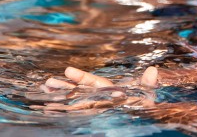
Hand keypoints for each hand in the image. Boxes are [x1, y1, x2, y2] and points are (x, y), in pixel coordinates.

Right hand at [34, 66, 158, 111]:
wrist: (140, 126)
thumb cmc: (145, 111)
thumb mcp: (147, 99)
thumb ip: (147, 87)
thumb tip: (153, 71)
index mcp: (110, 92)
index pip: (94, 83)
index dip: (81, 77)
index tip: (67, 70)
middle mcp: (99, 100)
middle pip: (79, 92)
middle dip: (63, 87)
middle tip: (47, 82)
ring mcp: (94, 111)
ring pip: (73, 103)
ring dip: (58, 99)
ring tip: (43, 95)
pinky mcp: (90, 121)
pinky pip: (74, 117)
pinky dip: (61, 113)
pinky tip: (49, 110)